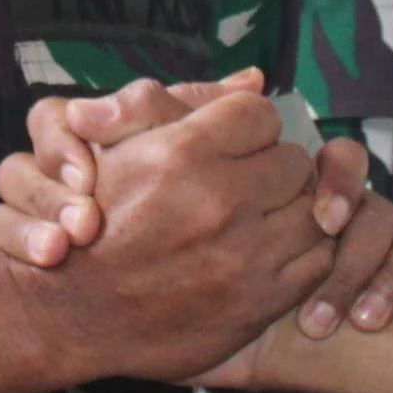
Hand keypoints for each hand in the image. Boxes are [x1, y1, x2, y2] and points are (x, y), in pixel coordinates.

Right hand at [0, 87, 331, 380]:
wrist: (75, 315)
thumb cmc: (93, 223)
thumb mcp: (112, 146)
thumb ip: (175, 103)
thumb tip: (253, 77)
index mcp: (182, 153)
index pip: (260, 114)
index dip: (247, 127)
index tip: (230, 147)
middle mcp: (217, 201)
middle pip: (292, 161)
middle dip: (271, 168)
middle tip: (244, 186)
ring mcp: (244, 255)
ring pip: (312, 209)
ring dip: (290, 209)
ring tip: (257, 218)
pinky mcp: (261, 300)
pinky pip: (317, 259)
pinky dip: (302, 252)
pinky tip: (269, 252)